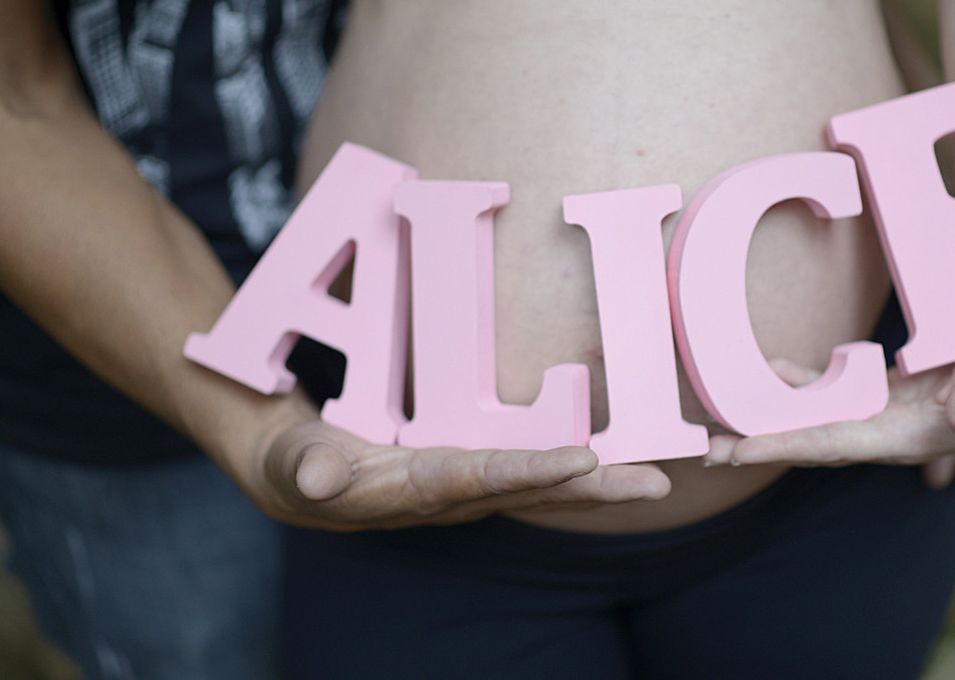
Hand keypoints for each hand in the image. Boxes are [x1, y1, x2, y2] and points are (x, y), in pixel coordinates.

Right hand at [228, 390, 671, 530]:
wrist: (302, 482)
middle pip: (533, 488)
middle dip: (595, 488)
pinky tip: (618, 458)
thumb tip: (318, 480)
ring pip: (543, 481)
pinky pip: (533, 470)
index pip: (482, 478)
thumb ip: (308, 469)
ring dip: (600, 481)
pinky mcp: (472, 473)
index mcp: (415, 489)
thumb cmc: (298, 467)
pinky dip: (578, 468)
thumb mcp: (294, 465)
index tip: (583, 460)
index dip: (531, 470)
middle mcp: (454, 495)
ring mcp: (468, 487)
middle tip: (657, 483)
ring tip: (660, 473)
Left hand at [703, 332, 954, 487]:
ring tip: (715, 428)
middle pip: (807, 441)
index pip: (833, 445)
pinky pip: (827, 393)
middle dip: (757, 446)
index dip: (785, 447)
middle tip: (703, 453)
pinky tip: (768, 372)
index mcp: (904, 434)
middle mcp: (881, 431)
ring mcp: (876, 415)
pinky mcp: (878, 395)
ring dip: (765, 423)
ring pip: (809, 421)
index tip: (738, 452)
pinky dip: (796, 385)